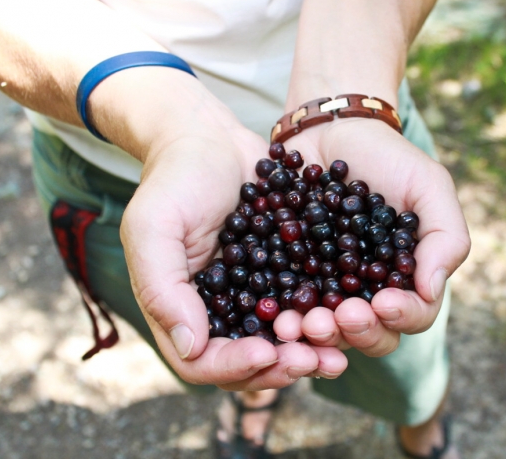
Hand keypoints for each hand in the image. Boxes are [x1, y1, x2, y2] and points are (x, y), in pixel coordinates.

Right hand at [120, 127, 347, 390]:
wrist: (211, 138)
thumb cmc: (175, 180)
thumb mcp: (153, 228)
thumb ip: (162, 288)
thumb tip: (191, 347)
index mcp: (183, 311)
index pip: (202, 362)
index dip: (234, 366)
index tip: (266, 353)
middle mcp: (222, 312)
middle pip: (250, 361)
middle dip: (283, 367)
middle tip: (314, 360)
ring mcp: (258, 295)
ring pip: (285, 341)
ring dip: (311, 351)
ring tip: (339, 354)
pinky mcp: (288, 274)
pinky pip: (308, 305)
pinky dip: (327, 317)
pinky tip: (352, 315)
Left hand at [273, 118, 469, 356]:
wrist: (330, 130)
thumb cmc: (387, 157)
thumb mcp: (429, 186)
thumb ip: (445, 236)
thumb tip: (431, 290)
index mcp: (405, 278)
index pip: (414, 314)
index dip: (402, 316)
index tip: (384, 301)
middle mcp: (369, 291)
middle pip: (370, 334)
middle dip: (357, 332)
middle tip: (340, 315)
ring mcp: (328, 287)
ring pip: (328, 330)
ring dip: (318, 333)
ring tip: (305, 322)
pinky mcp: (291, 277)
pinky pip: (288, 305)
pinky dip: (284, 315)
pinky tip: (276, 313)